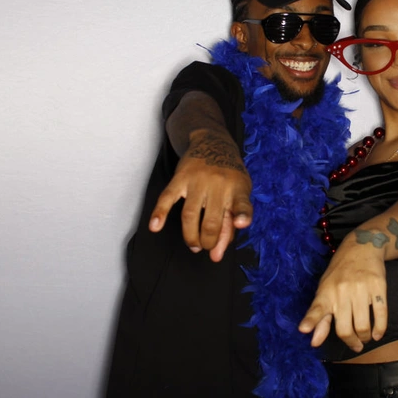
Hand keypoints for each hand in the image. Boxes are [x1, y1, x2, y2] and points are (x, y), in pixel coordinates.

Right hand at [148, 130, 252, 261]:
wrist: (213, 143)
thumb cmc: (229, 175)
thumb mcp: (238, 193)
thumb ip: (230, 223)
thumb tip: (216, 255)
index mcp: (238, 188)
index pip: (242, 204)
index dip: (242, 215)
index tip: (241, 223)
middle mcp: (219, 184)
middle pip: (211, 220)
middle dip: (208, 241)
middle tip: (205, 247)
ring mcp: (198, 181)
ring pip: (190, 215)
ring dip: (190, 235)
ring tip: (193, 245)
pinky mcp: (180, 178)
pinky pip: (167, 197)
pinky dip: (160, 212)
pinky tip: (155, 226)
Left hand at [299, 243, 387, 352]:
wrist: (361, 247)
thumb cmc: (340, 274)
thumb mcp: (325, 291)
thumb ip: (321, 317)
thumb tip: (314, 342)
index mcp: (325, 292)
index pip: (316, 309)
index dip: (310, 321)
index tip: (304, 330)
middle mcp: (341, 291)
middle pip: (345, 328)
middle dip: (352, 342)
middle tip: (356, 345)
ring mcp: (361, 289)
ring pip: (363, 325)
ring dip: (365, 337)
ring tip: (365, 337)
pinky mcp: (378, 286)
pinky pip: (381, 314)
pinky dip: (379, 329)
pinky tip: (377, 334)